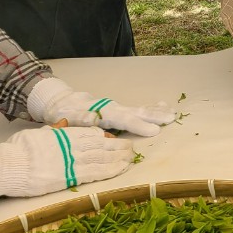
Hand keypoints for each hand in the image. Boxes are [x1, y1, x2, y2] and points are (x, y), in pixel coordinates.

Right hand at [0, 126, 133, 197]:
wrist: (7, 166)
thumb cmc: (18, 150)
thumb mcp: (37, 134)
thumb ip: (53, 130)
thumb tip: (63, 123)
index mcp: (65, 134)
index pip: (92, 133)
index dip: (106, 136)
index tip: (114, 138)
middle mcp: (72, 146)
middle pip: (102, 145)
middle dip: (118, 146)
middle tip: (131, 148)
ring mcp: (73, 161)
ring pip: (103, 158)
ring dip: (119, 158)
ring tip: (130, 158)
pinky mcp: (70, 177)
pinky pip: (95, 173)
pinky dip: (110, 170)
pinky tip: (121, 169)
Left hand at [27, 77, 174, 136]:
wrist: (60, 101)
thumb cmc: (62, 114)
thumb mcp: (67, 117)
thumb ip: (81, 118)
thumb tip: (94, 118)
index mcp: (102, 113)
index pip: (123, 119)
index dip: (139, 125)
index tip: (154, 131)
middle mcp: (112, 109)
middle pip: (136, 112)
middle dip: (154, 116)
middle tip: (171, 118)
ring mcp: (116, 108)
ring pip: (139, 109)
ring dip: (156, 111)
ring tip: (173, 113)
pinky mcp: (118, 110)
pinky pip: (137, 109)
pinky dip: (151, 108)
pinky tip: (163, 107)